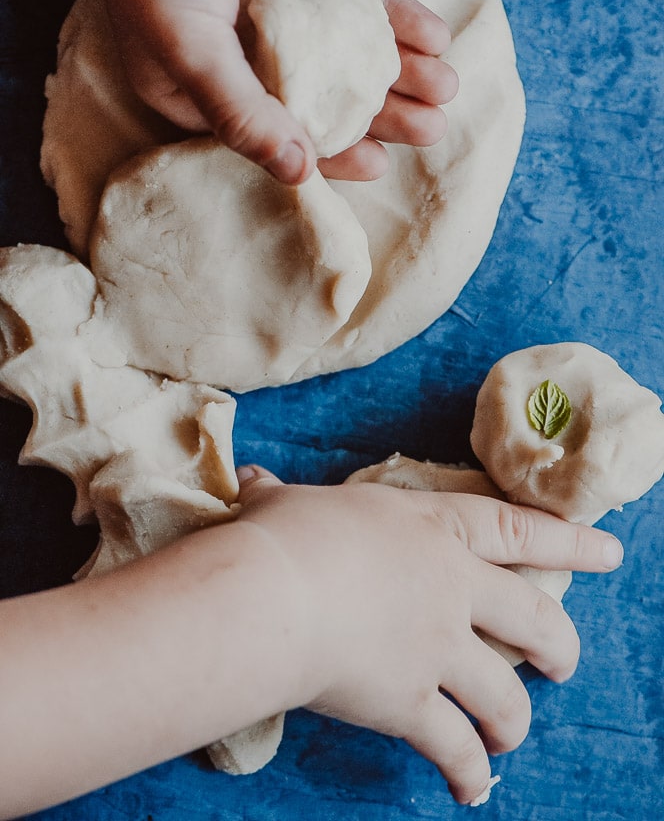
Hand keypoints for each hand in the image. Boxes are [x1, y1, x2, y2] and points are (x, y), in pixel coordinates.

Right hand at [80, 0, 457, 182]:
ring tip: (445, 84)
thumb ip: (244, 115)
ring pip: (341, 47)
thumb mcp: (193, 54)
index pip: (277, 133)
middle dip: (378, 113)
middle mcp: (236, 53)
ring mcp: (266, 6)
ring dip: (394, 66)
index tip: (380, 162)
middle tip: (431, 127)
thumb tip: (298, 174)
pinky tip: (431, 33)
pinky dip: (389, 12)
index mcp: (200, 89)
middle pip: (320, 94)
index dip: (329, 152)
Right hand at [236, 466, 622, 804]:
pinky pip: (456, 746)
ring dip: (514, 719)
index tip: (609, 551)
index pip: (517, 530)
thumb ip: (279, 496)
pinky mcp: (412, 702)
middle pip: (532, 617)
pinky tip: (471, 788)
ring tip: (512, 733)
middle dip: (558, 643)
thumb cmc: (281, 537)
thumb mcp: (287, 505)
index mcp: (432, 527)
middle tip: (566, 661)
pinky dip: (468, 771)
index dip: (569, 541)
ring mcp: (437, 646)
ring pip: (504, 692)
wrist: (271, 596)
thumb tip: (251, 481)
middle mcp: (450, 586)